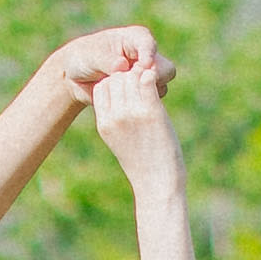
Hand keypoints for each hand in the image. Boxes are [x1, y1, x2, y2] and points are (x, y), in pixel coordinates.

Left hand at [45, 26, 162, 110]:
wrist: (75, 78)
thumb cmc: (83, 58)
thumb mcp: (91, 56)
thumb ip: (106, 60)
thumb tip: (122, 66)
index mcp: (136, 39)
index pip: (149, 45)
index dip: (148, 55)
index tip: (142, 66)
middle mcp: (146, 57)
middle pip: (166, 68)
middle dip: (154, 78)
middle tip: (137, 85)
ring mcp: (146, 77)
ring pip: (161, 86)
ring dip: (146, 93)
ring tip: (124, 96)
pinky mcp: (142, 93)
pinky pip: (151, 101)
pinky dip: (140, 104)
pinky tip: (124, 105)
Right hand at [86, 44, 176, 177]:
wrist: (157, 184)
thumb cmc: (143, 165)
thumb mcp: (119, 141)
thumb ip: (117, 118)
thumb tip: (125, 97)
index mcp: (104, 123)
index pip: (102, 87)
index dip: (116, 83)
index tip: (131, 90)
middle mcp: (115, 117)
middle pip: (117, 79)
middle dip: (130, 76)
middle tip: (145, 83)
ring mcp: (132, 113)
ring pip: (132, 77)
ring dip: (143, 75)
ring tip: (152, 83)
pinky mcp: (151, 112)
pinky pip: (147, 81)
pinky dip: (153, 78)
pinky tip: (158, 82)